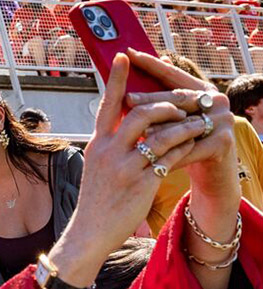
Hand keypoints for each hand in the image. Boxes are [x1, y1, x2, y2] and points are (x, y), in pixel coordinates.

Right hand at [55, 52, 207, 282]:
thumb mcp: (96, 166)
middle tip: (183, 104)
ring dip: (185, 126)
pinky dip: (185, 149)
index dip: (117, 79)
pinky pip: (171, 158)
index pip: (108, 104)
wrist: (89, 233)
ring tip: (198, 124)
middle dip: (168, 105)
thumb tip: (126, 122)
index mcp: (98, 143)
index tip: (125, 55)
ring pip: (162, 134)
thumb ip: (111, 143)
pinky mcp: (142, 183)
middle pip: (142, 113)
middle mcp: (110, 151)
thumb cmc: (95, 200)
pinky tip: (193, 148)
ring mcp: (126, 166)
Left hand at [123, 48, 239, 216]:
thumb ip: (160, 98)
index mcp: (202, 89)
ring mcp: (223, 120)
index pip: (173, 75)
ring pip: (182, 125)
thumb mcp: (174, 119)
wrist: (211, 170)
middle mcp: (217, 100)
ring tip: (136, 132)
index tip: (129, 53)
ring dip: (158, 130)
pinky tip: (150, 160)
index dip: (151, 65)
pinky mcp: (222, 143)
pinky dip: (168, 155)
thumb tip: (133, 78)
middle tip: (128, 98)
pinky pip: (188, 149)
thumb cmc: (186, 141)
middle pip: (177, 99)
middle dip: (151, 99)